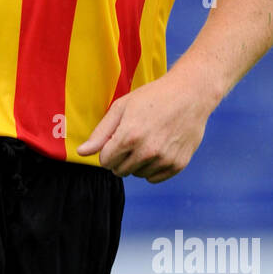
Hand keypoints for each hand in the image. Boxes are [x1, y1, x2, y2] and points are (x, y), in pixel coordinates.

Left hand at [77, 75, 209, 182]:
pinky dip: (152, 168)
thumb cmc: (153, 97)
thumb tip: (82, 153)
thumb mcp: (121, 108)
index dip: (107, 151)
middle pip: (119, 171)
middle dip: (120, 158)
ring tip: (147, 141)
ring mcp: (164, 159)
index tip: (116, 139)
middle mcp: (147, 151)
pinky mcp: (177, 165)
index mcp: (129, 136)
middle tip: (132, 139)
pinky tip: (158, 149)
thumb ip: (100, 133)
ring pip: (137, 175)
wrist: (190, 95)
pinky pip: (154, 178)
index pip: (105, 161)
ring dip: (137, 163)